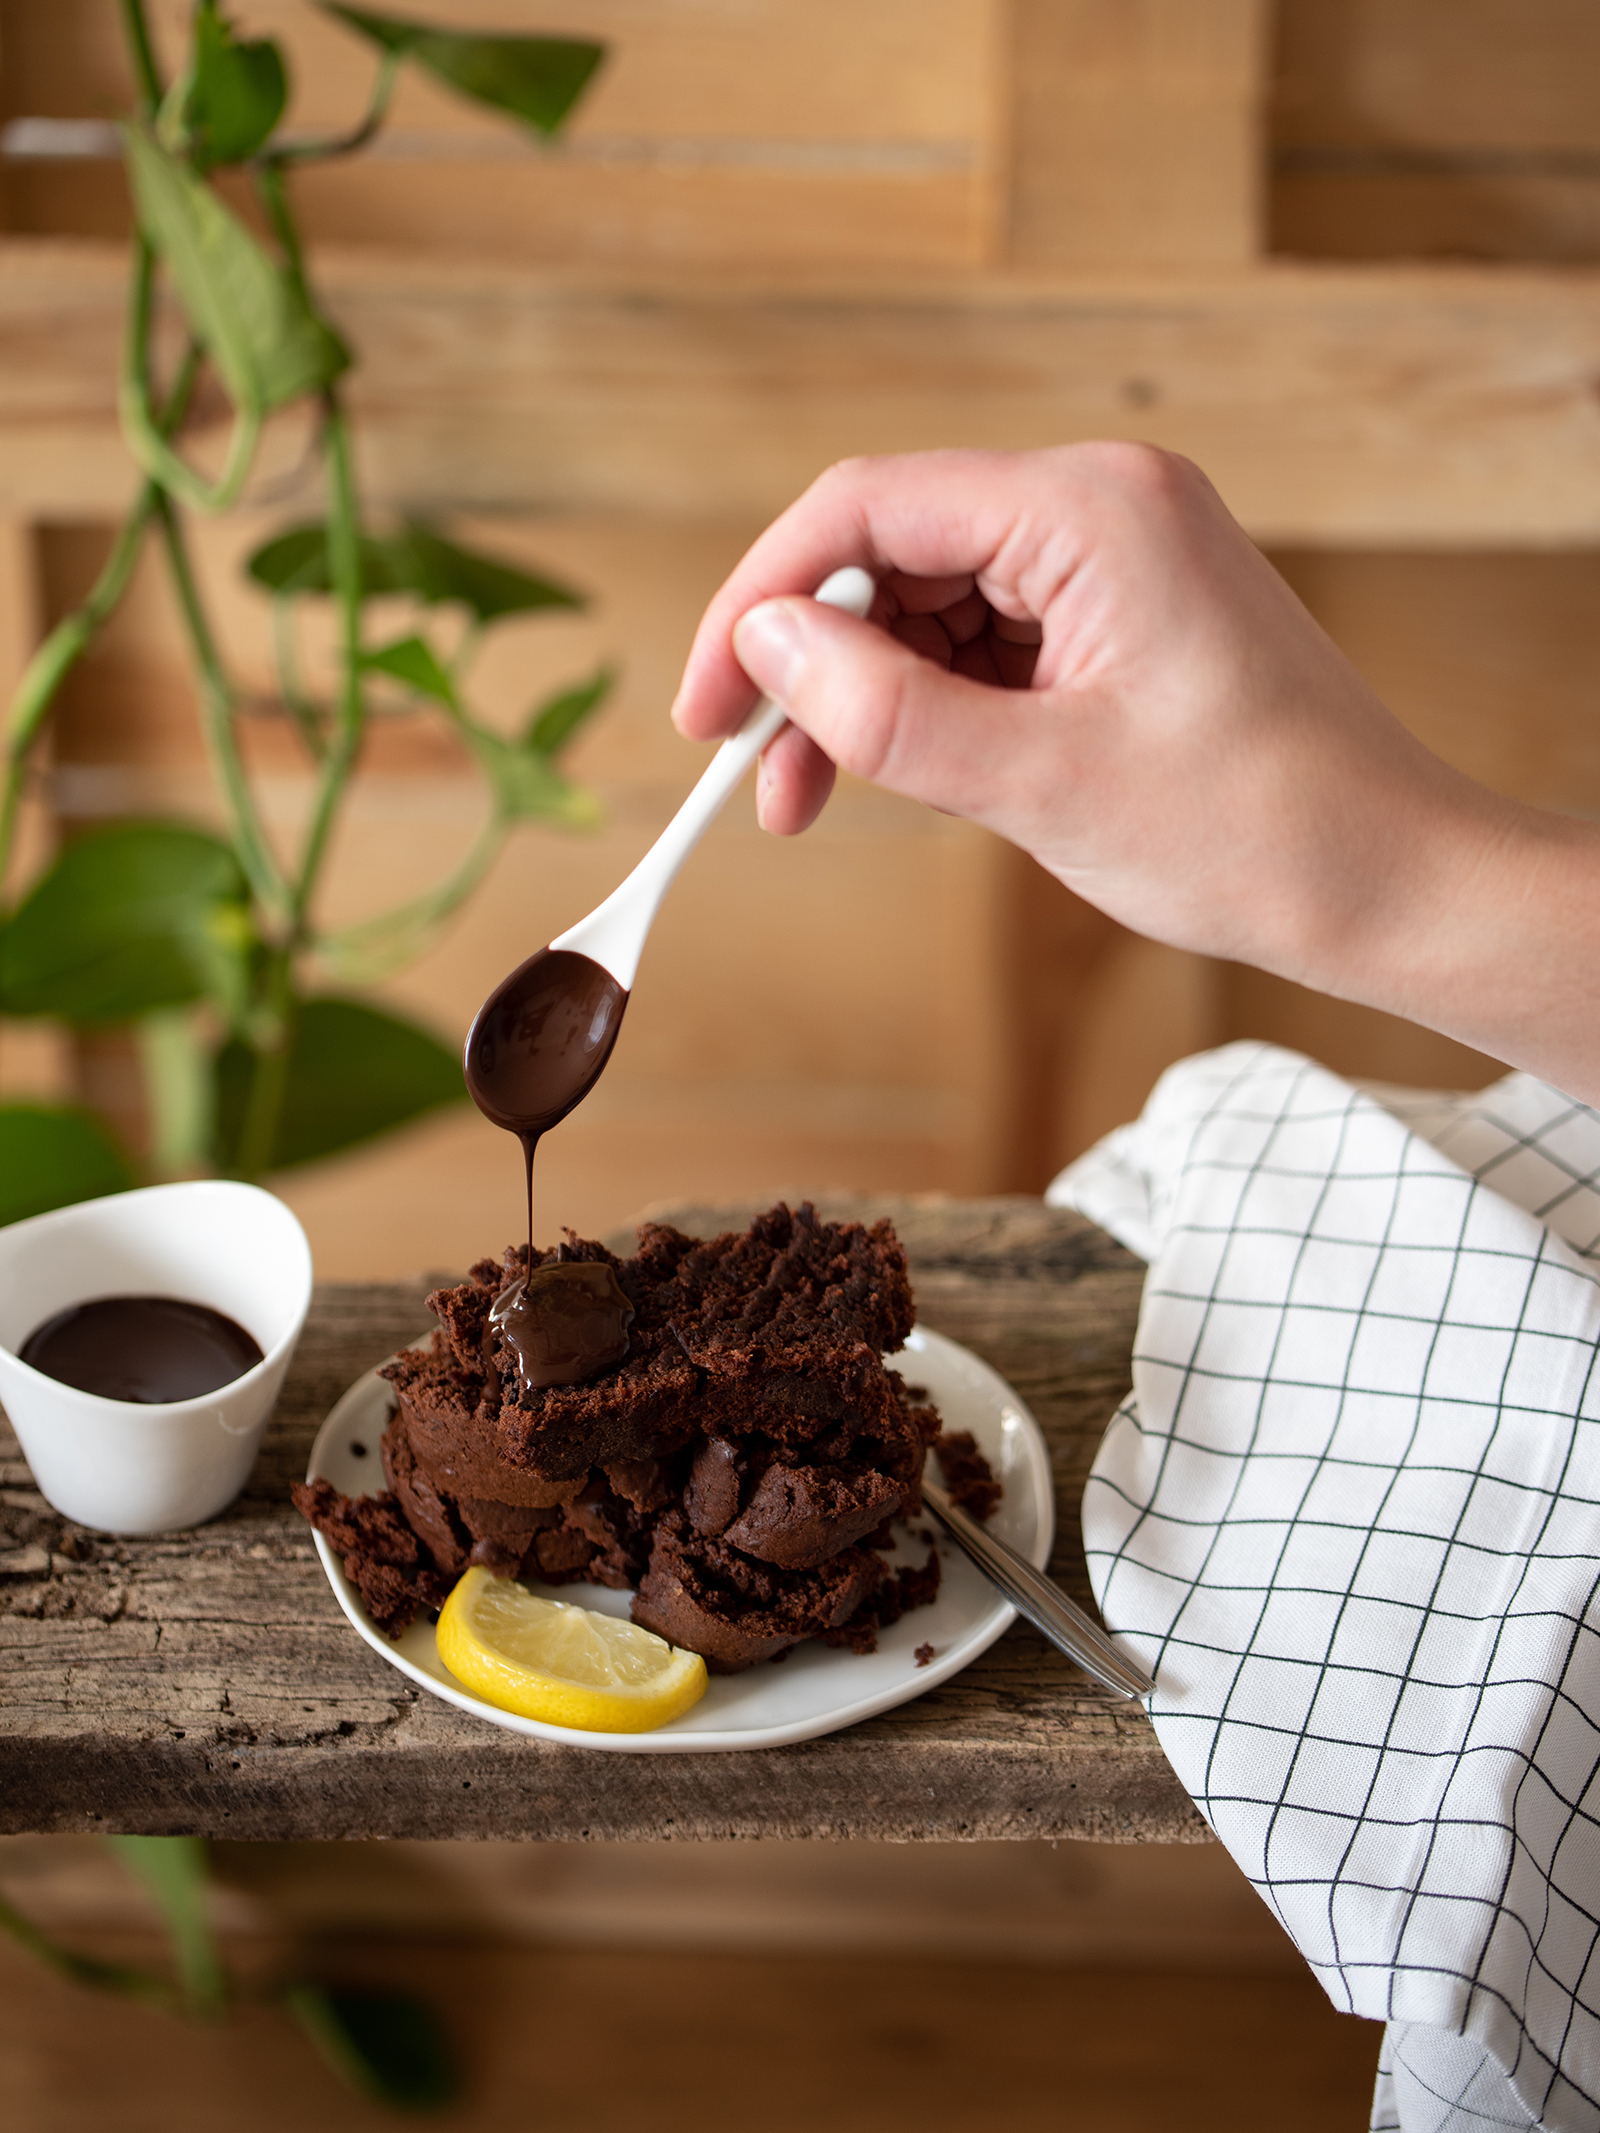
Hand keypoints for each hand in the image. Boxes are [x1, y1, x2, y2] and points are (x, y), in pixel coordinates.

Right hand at [672, 445, 1599, 1098]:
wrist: (1388, 882)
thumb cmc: (1254, 831)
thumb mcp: (1041, 783)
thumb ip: (886, 711)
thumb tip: (763, 646)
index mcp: (1090, 508)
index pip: (867, 508)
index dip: (760, 602)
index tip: (705, 707)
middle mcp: (1098, 506)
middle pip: (890, 551)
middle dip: (809, 664)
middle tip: (756, 777)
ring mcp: (1110, 558)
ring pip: (926, 604)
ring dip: (860, 697)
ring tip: (811, 800)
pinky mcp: (1115, 615)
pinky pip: (981, 641)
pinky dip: (924, 708)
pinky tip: (897, 776)